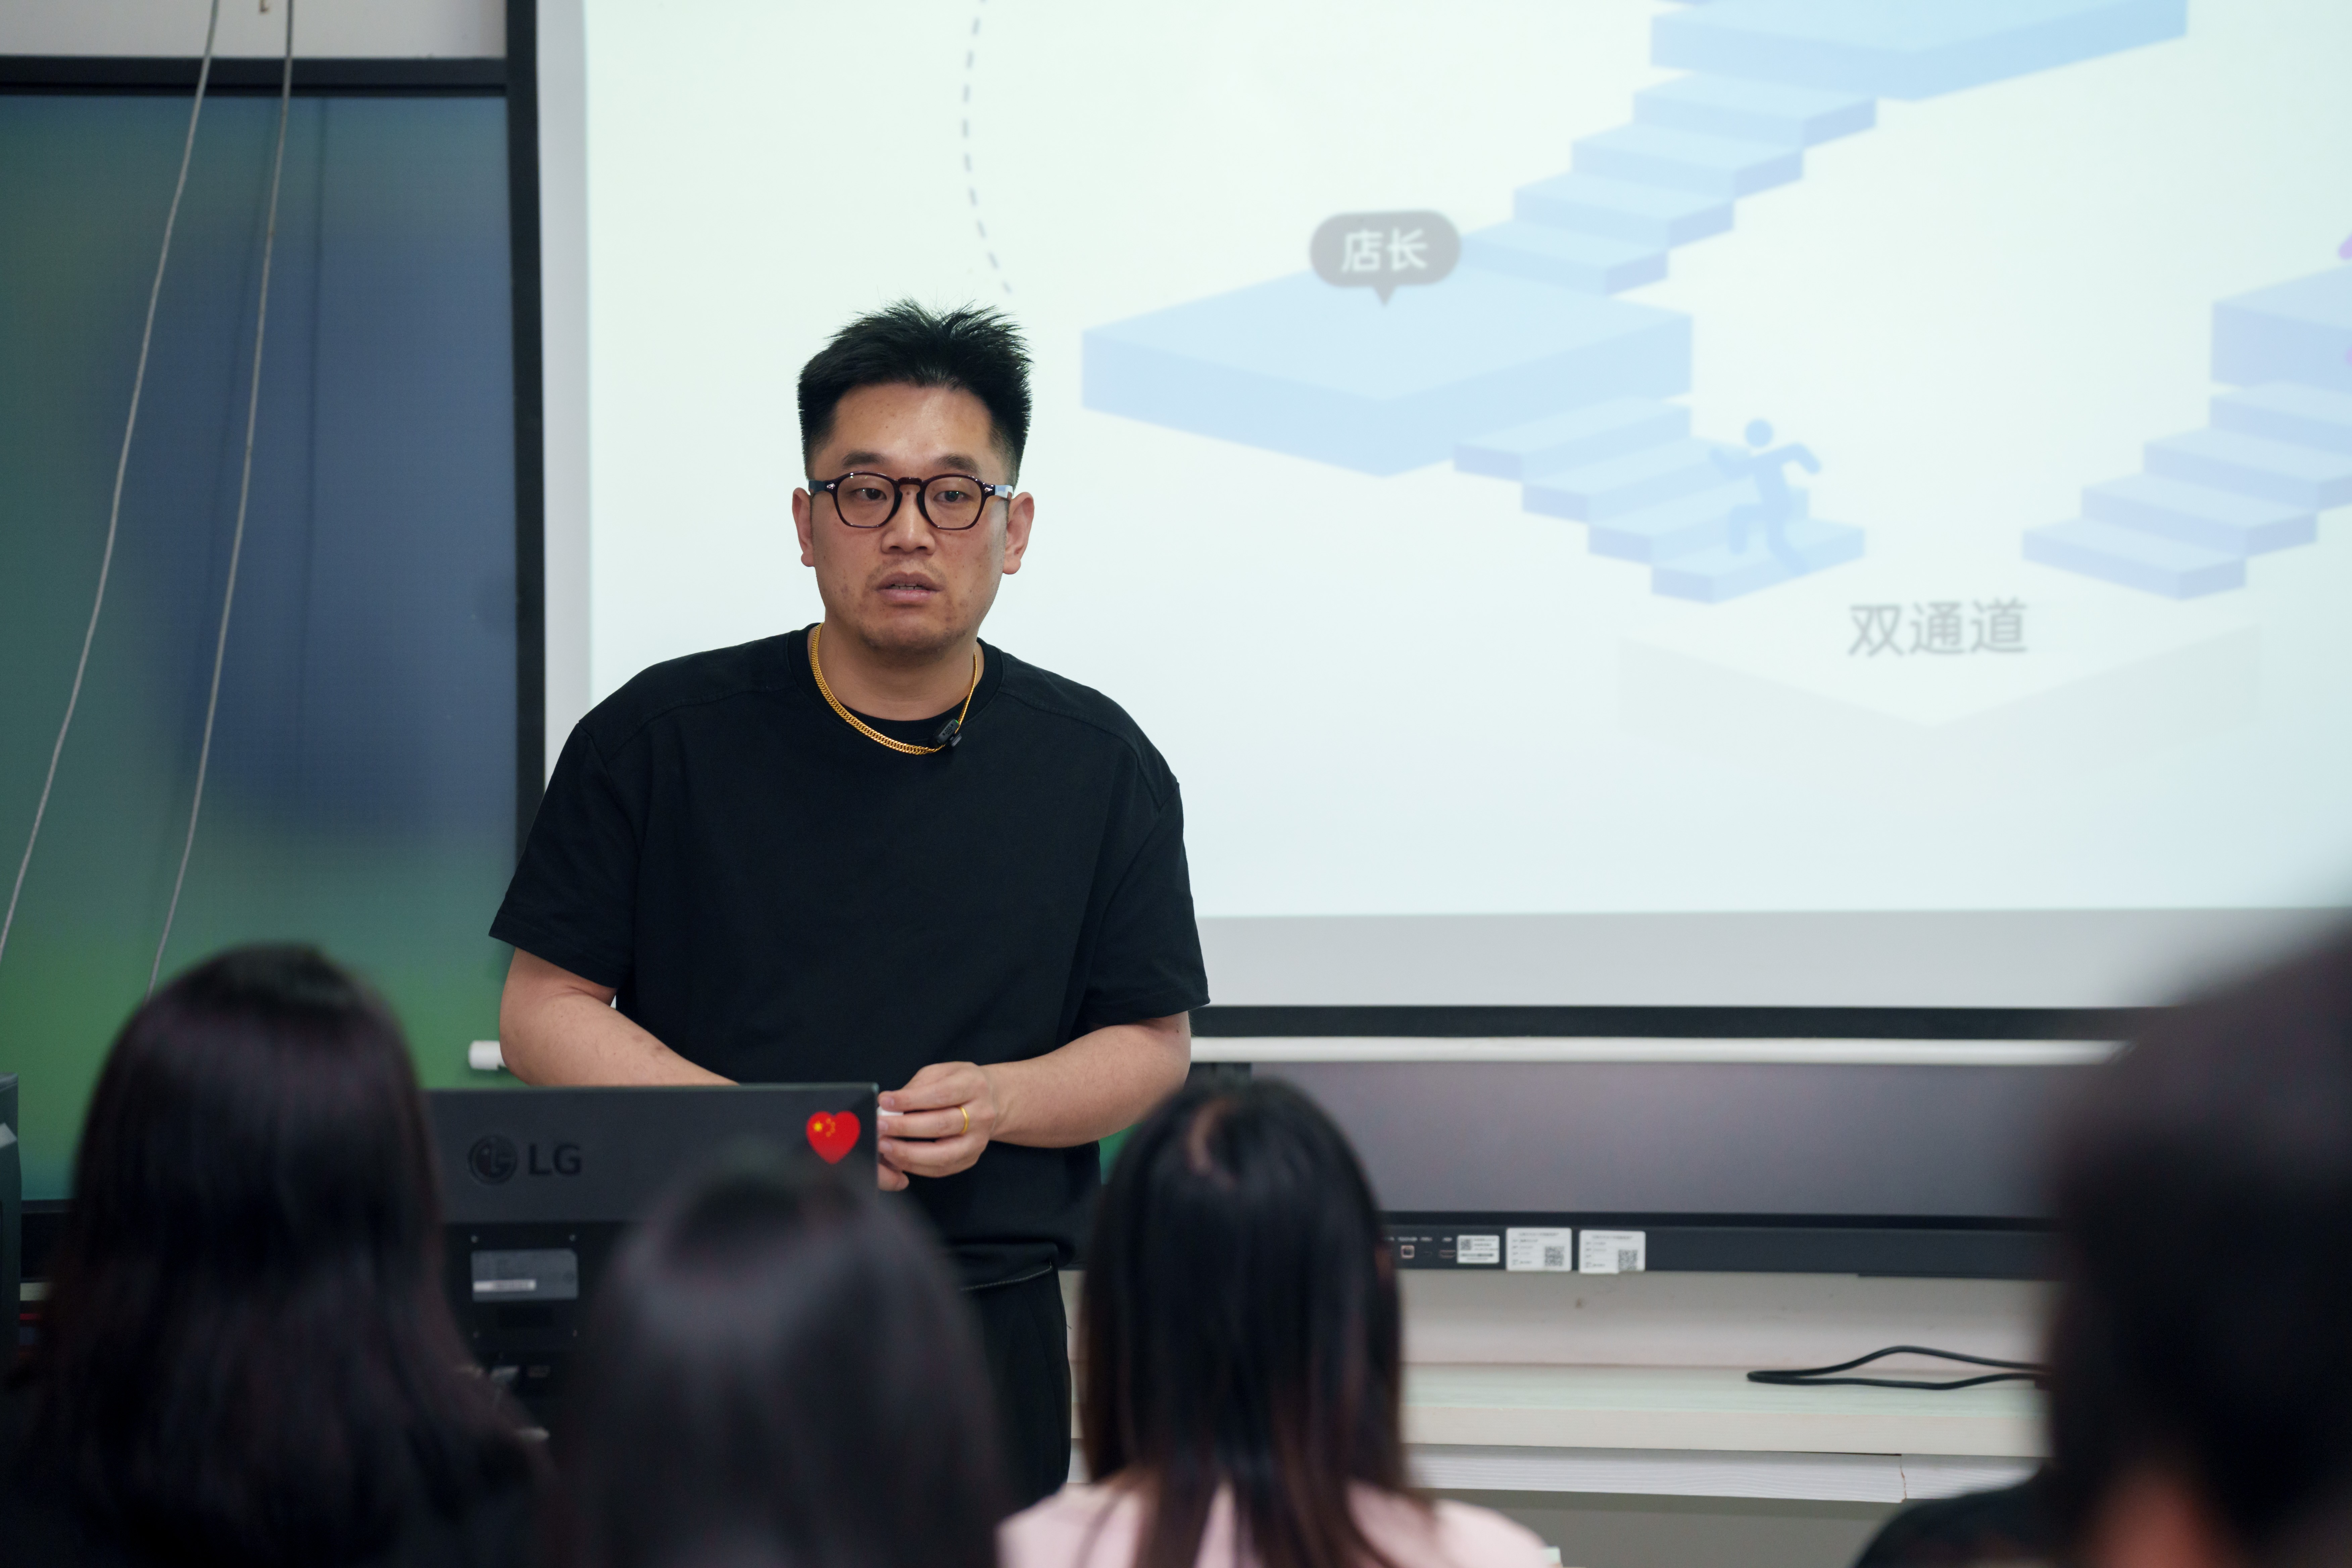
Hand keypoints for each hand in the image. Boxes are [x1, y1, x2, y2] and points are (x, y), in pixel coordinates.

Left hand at [875, 1060, 1000, 1190]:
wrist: (993, 1100)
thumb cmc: (959, 1084)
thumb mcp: (942, 1072)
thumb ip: (917, 1086)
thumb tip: (889, 1104)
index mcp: (974, 1086)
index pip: (940, 1095)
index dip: (910, 1100)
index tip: (885, 1101)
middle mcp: (981, 1115)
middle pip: (940, 1125)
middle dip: (905, 1128)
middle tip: (879, 1127)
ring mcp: (978, 1141)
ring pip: (943, 1154)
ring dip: (908, 1153)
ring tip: (884, 1147)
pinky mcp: (971, 1159)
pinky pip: (942, 1169)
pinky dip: (916, 1166)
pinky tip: (898, 1159)